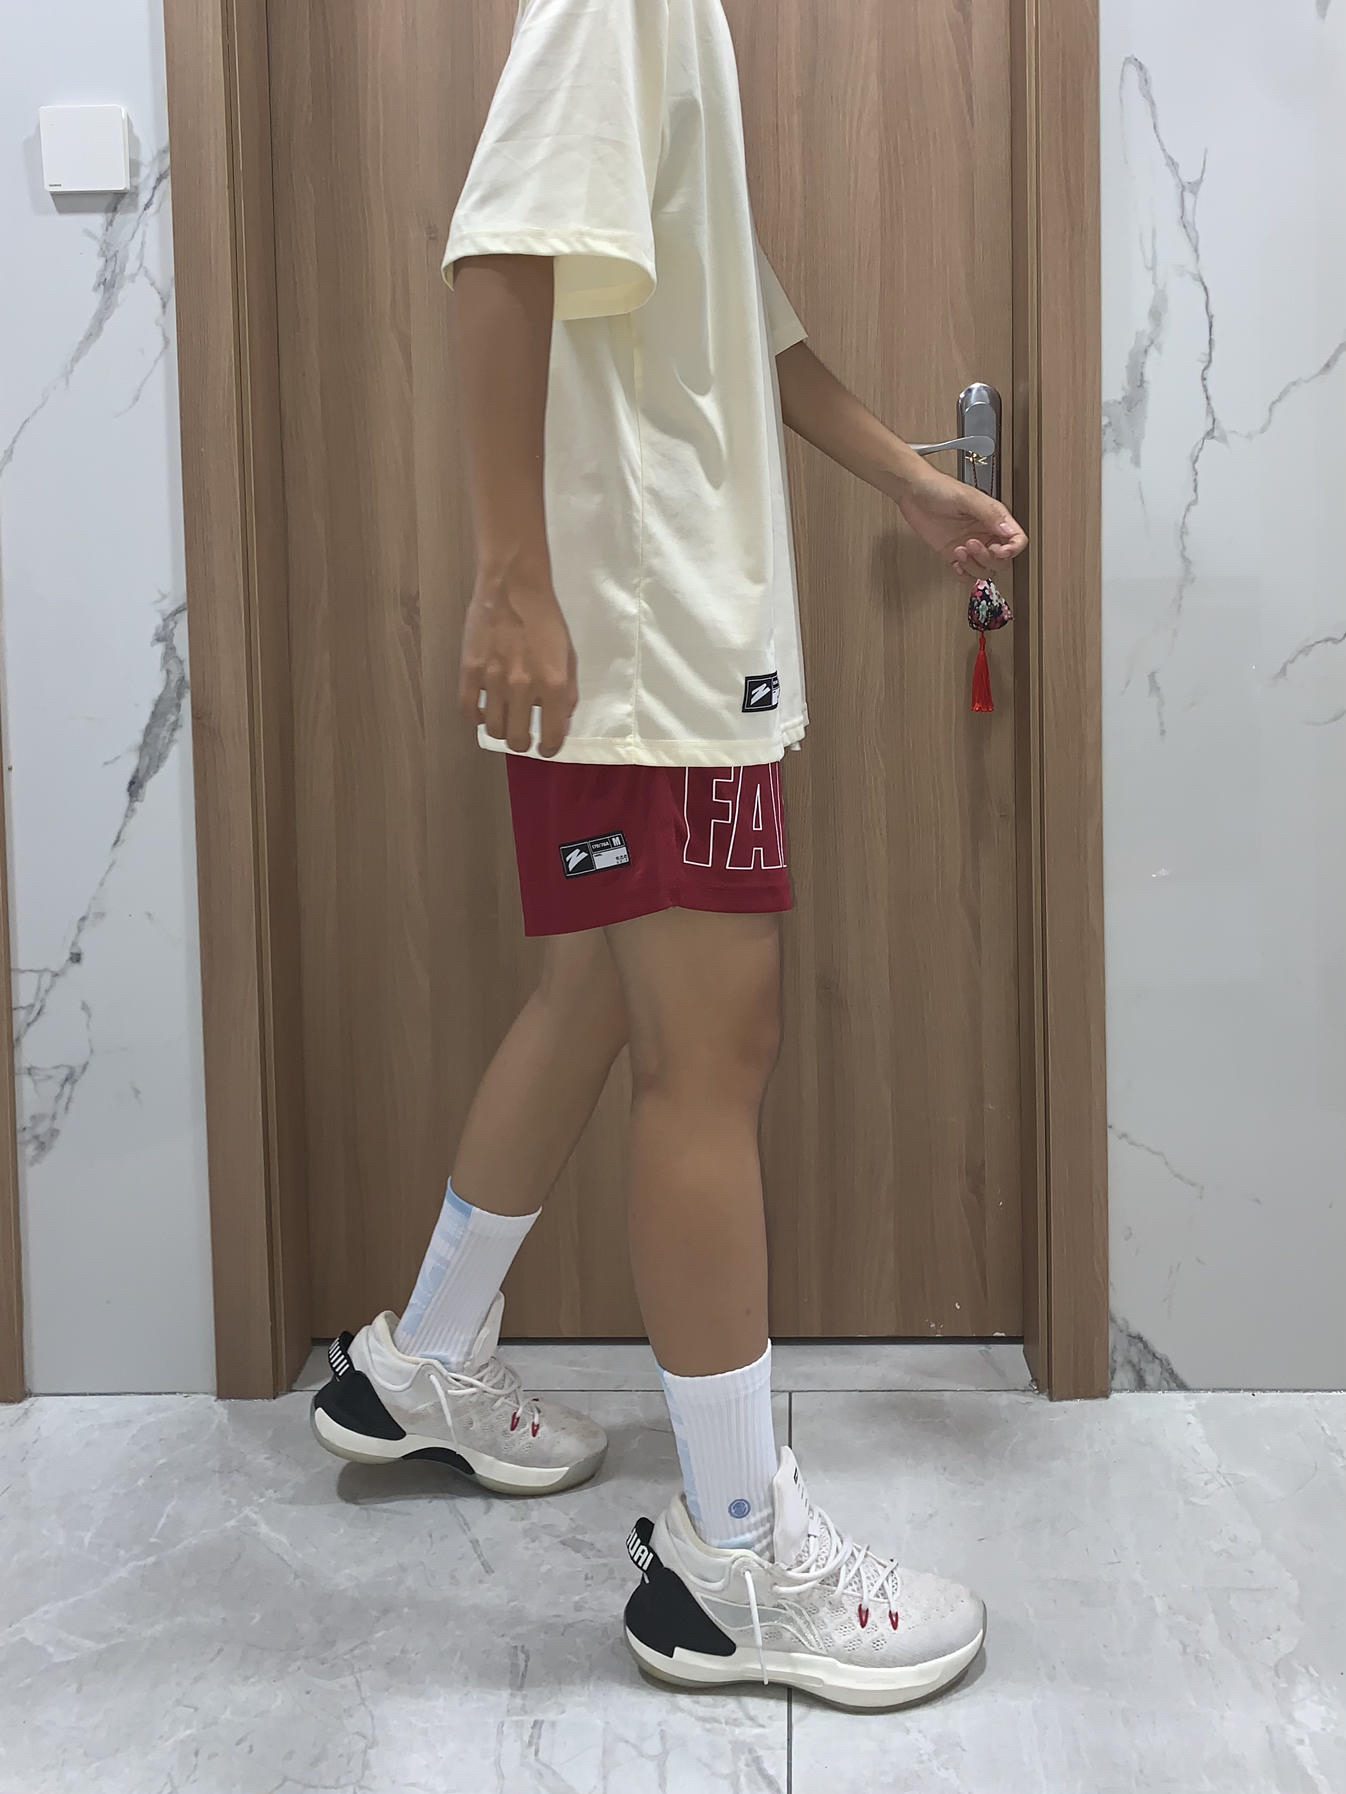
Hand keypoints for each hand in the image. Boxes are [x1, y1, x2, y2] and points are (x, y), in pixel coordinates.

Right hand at [458, 566, 577, 756]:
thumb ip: (567, 692)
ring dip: (500, 731)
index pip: (552, 736)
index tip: (546, 749)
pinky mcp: (470, 671)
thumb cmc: (546, 620)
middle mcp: (523, 688)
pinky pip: (468, 709)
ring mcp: (493, 681)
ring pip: (493, 729)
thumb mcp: (569, 656)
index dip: (550, 749)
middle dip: (523, 744)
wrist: (514, 588)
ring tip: (504, 723)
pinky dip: (476, 717)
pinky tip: (483, 711)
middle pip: (517, 740)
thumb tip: (560, 721)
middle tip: (524, 737)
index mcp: (552, 684)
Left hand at [895, 462, 1027, 577]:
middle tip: (971, 545)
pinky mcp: (952, 554)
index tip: (999, 551)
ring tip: (959, 551)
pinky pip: (966, 574)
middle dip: (988, 558)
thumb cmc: (938, 487)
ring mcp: (969, 545)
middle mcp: (984, 533)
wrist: (912, 492)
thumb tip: (1007, 530)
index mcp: (993, 518)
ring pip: (985, 569)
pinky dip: (963, 575)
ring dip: (973, 566)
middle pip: (1002, 560)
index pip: (1016, 539)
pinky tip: (955, 563)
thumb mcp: (967, 498)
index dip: (1012, 549)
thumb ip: (989, 514)